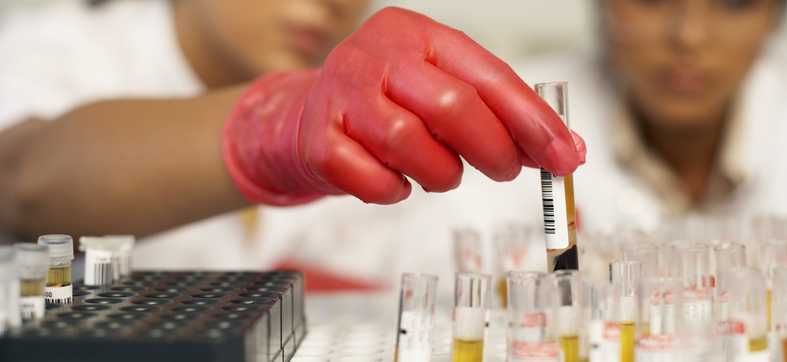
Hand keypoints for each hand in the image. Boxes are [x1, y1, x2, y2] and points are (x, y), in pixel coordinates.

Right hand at [223, 7, 585, 205]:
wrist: (304, 118)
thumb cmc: (385, 104)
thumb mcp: (439, 88)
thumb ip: (497, 113)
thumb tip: (564, 151)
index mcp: (416, 35)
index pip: (488, 76)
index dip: (532, 121)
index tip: (566, 157)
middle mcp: (376, 56)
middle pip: (452, 106)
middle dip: (492, 148)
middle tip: (506, 169)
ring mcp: (342, 96)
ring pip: (411, 145)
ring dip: (441, 173)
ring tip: (441, 173)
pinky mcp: (318, 141)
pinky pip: (374, 181)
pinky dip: (395, 191)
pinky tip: (396, 181)